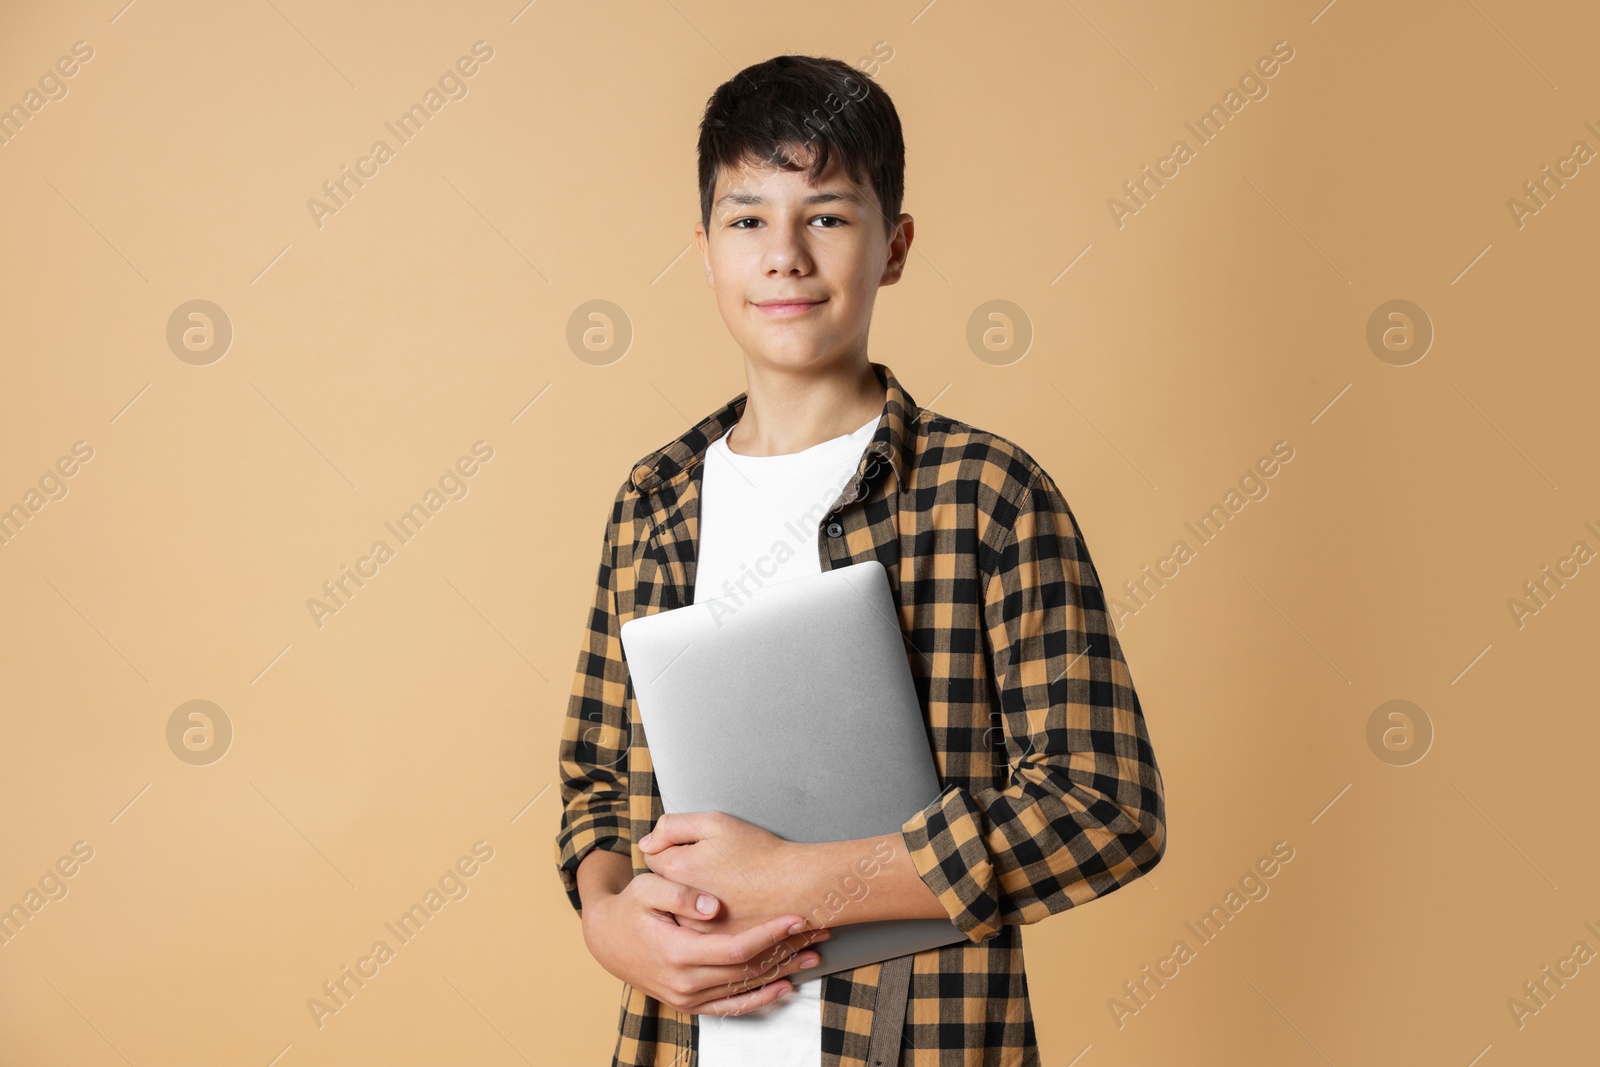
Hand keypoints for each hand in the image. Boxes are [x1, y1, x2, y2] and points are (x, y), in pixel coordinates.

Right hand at [581, 868, 829, 1015]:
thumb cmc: (631, 907)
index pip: (736, 949)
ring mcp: (687, 997)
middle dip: (785, 950)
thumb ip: (680, 894)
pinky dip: (760, 998)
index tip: (797, 917)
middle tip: (817, 931)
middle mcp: (684, 982)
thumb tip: (714, 905)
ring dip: (781, 972)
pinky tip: (784, 987)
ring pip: (744, 988)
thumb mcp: (647, 888)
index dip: (770, 934)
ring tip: (813, 955)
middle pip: (747, 970)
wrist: (605, 939)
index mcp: (677, 952)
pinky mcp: (689, 1004)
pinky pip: (731, 1007)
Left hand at [639, 812, 800, 933]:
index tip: (693, 852)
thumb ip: (674, 825)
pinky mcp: (714, 949)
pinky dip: (705, 927)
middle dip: (678, 881)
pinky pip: (698, 938)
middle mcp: (680, 905)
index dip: (674, 850)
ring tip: (718, 894)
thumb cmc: (760, 852)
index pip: (654, 858)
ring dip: (688, 907)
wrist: (797, 886)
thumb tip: (648, 842)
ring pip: (679, 916)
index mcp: (677, 870)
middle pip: (664, 890)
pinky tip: (724, 914)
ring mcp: (697, 932)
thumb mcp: (716, 822)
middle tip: (707, 872)